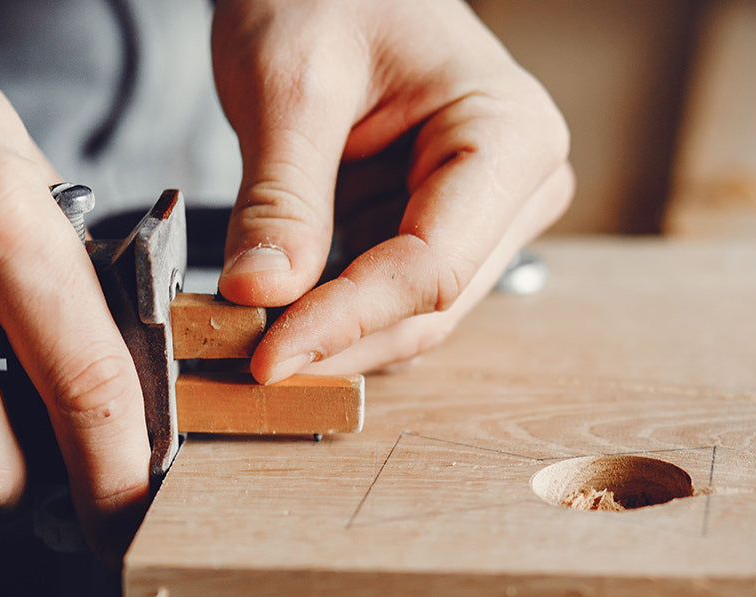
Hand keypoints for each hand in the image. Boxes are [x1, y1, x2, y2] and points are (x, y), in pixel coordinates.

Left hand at [211, 0, 572, 380]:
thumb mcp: (288, 81)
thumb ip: (280, 195)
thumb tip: (259, 297)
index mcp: (510, 136)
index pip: (432, 268)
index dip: (347, 320)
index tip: (267, 353)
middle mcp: (517, 187)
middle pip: (427, 306)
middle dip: (335, 339)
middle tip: (238, 355)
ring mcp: (484, 217)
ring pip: (408, 318)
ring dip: (328, 336)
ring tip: (243, 331)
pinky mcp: (440, 232)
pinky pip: (386, 299)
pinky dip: (327, 313)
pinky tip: (272, 309)